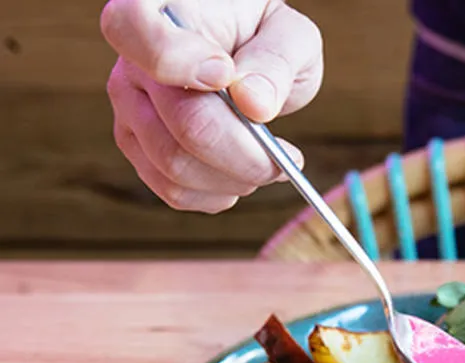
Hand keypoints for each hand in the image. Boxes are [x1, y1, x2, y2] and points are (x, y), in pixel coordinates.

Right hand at [100, 0, 323, 212]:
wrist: (247, 53)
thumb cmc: (263, 35)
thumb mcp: (287, 33)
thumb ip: (275, 60)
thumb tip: (254, 104)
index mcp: (154, 12)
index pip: (133, 30)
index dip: (180, 61)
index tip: (227, 74)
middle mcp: (130, 66)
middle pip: (182, 124)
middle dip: (246, 152)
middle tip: (287, 157)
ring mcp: (130, 113)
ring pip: (177, 167)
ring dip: (238, 178)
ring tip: (270, 163)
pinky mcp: (141, 152)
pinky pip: (173, 190)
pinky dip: (219, 194)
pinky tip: (244, 176)